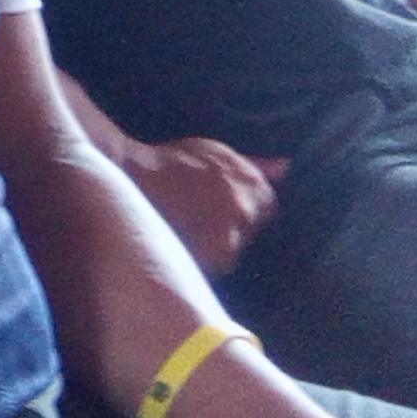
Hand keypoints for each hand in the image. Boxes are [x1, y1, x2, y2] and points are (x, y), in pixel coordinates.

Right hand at [122, 137, 286, 273]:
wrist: (130, 178)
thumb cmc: (171, 162)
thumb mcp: (214, 153)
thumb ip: (254, 165)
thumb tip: (286, 167)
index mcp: (253, 184)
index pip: (267, 205)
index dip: (244, 203)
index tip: (219, 200)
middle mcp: (247, 212)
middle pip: (250, 227)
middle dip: (231, 222)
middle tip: (199, 212)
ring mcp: (230, 238)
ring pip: (233, 248)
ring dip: (217, 242)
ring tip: (187, 225)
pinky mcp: (211, 260)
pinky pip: (215, 264)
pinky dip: (203, 257)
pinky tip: (183, 240)